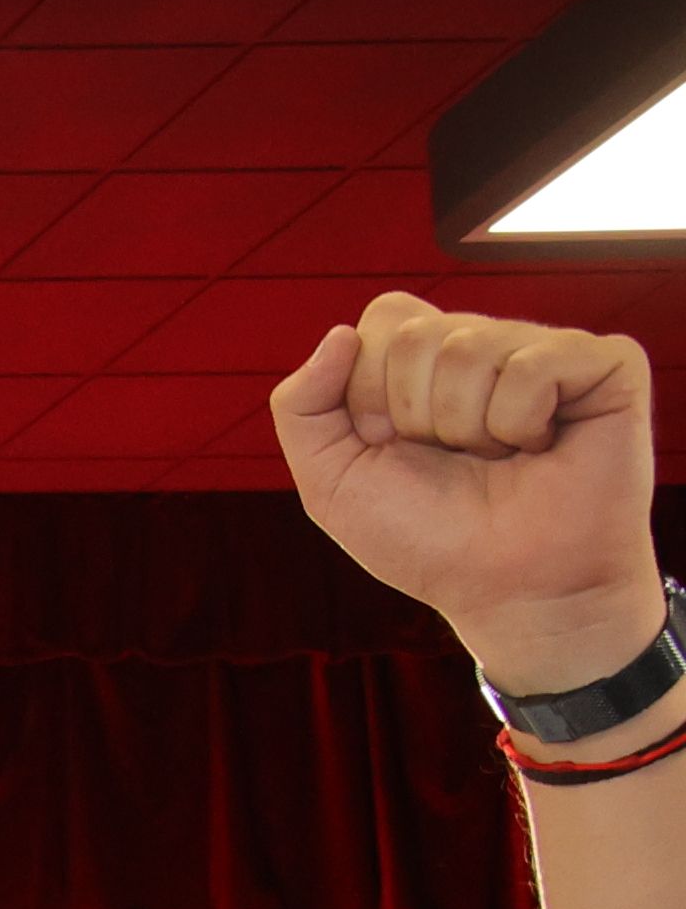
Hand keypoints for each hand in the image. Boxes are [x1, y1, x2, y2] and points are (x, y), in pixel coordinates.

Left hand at [274, 293, 664, 692]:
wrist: (509, 590)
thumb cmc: (428, 540)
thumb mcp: (333, 482)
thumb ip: (301, 408)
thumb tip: (339, 333)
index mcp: (424, 360)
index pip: (384, 318)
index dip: (372, 393)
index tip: (398, 446)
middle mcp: (487, 344)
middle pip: (417, 332)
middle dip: (416, 415)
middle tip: (456, 459)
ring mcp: (548, 349)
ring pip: (471, 346)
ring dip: (468, 426)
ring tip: (500, 459)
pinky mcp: (606, 363)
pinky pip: (535, 364)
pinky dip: (521, 422)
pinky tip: (542, 448)